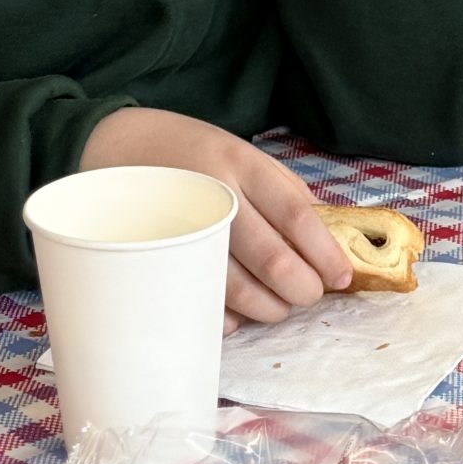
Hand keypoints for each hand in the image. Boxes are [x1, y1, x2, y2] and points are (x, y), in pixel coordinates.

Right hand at [81, 108, 353, 330]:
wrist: (120, 145)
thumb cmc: (196, 155)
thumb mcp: (244, 155)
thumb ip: (286, 193)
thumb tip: (329, 244)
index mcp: (241, 165)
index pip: (296, 216)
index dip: (325, 253)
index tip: (342, 277)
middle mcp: (213, 198)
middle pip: (272, 260)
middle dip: (302, 289)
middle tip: (309, 294)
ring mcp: (183, 232)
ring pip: (239, 292)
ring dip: (271, 309)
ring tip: (278, 304)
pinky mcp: (160, 261)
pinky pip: (203, 305)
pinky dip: (231, 318)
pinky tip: (238, 309)